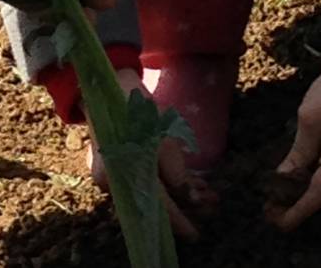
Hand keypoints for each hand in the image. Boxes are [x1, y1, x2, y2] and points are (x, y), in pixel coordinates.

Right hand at [87, 68, 218, 240]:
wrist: (108, 85)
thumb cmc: (135, 109)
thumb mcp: (162, 139)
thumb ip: (176, 171)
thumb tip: (191, 197)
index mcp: (124, 176)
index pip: (156, 207)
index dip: (179, 222)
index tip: (196, 234)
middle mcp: (116, 182)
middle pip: (156, 200)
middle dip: (186, 202)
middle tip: (212, 203)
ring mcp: (117, 174)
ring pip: (154, 191)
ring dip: (181, 190)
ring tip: (207, 189)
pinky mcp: (121, 165)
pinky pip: (147, 180)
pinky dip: (168, 181)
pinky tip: (190, 179)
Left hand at [265, 14, 320, 230]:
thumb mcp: (310, 116)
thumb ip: (299, 152)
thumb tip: (285, 178)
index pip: (318, 194)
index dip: (297, 211)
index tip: (277, 224)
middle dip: (302, 205)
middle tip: (273, 209)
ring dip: (312, 193)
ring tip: (283, 195)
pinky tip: (305, 176)